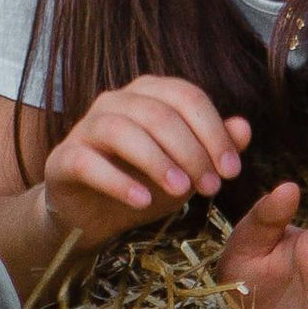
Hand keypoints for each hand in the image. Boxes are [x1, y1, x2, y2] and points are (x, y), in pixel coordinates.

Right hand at [41, 78, 253, 255]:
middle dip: (191, 151)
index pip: (186, 97)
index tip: (232, 171)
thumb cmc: (142, 182)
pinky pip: (89, 162)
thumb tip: (243, 128)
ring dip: (157, 161)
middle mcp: (115, 102)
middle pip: (158, 113)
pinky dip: (118, 181)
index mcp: (148, 94)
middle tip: (211, 188)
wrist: (92, 215)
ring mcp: (85, 127)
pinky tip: (142, 202)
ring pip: (122, 130)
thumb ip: (212, 147)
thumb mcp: (185, 168)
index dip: (214, 132)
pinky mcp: (64, 158)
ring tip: (181, 191)